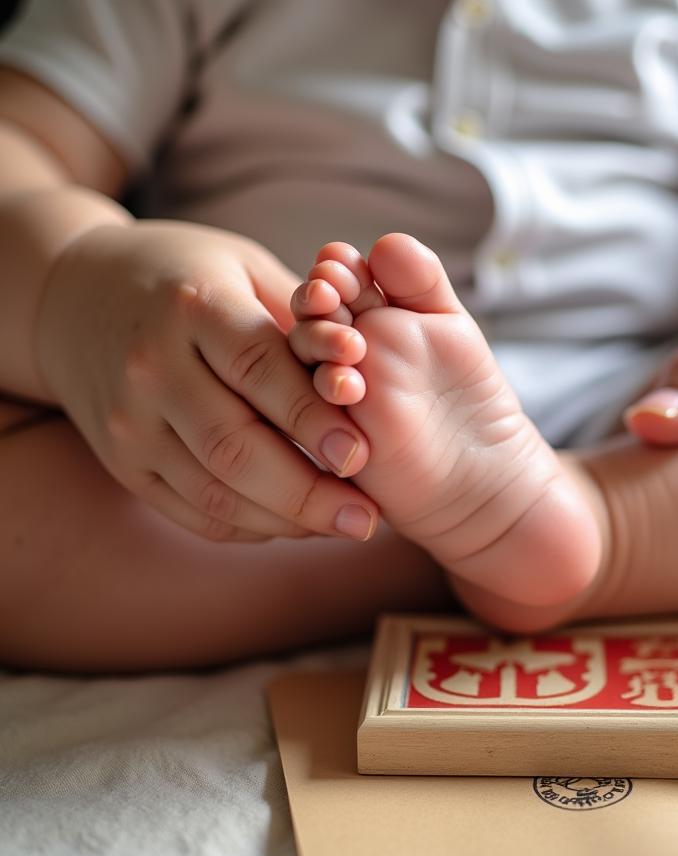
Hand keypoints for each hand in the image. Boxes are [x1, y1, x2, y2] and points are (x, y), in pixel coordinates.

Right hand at [34, 221, 378, 541]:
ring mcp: (129, 422)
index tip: (363, 453)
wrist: (72, 296)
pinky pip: (194, 511)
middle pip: (234, 446)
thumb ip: (304, 317)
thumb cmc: (187, 277)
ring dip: (287, 520)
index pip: (257, 369)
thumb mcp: (246, 266)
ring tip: (344, 526)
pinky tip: (297, 524)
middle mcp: (152, 368)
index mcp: (193, 306)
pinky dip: (251, 526)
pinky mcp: (123, 463)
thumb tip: (366, 370)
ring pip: (215, 491)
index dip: (313, 417)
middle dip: (308, 491)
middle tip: (366, 517)